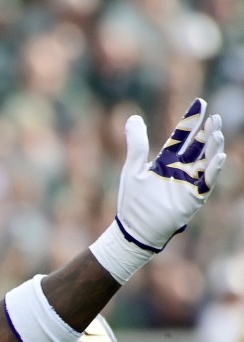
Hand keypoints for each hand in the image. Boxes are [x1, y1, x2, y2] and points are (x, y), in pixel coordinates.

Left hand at [115, 98, 225, 251]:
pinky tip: (219, 157)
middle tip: (214, 116)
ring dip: (213, 148)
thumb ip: (136, 143)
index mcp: (166, 160)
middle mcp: (181, 169)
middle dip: (207, 131)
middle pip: (199, 146)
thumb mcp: (133, 168)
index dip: (191, 120)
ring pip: (206, 161)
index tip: (201, 102)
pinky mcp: (193, 198)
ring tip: (216, 133)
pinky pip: (207, 182)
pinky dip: (214, 170)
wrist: (133, 228)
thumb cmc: (132, 201)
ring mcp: (188, 183)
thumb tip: (134, 117)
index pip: (182, 135)